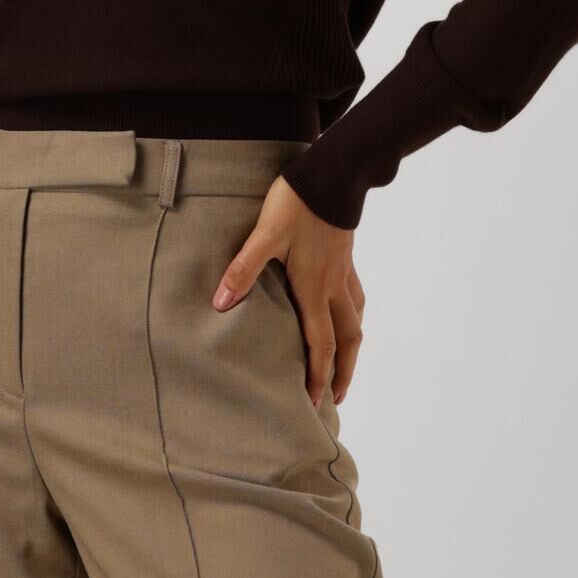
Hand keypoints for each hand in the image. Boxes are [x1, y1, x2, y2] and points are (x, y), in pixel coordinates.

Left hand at [212, 178, 364, 409]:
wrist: (332, 175)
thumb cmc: (297, 205)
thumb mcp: (264, 236)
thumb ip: (243, 270)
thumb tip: (220, 304)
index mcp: (314, 289)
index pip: (321, 344)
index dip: (319, 376)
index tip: (314, 402)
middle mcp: (334, 287)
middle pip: (348, 341)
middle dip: (342, 373)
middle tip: (335, 399)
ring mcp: (344, 273)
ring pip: (356, 321)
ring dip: (351, 349)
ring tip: (344, 366)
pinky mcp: (346, 258)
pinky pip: (355, 298)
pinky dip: (353, 317)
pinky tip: (346, 316)